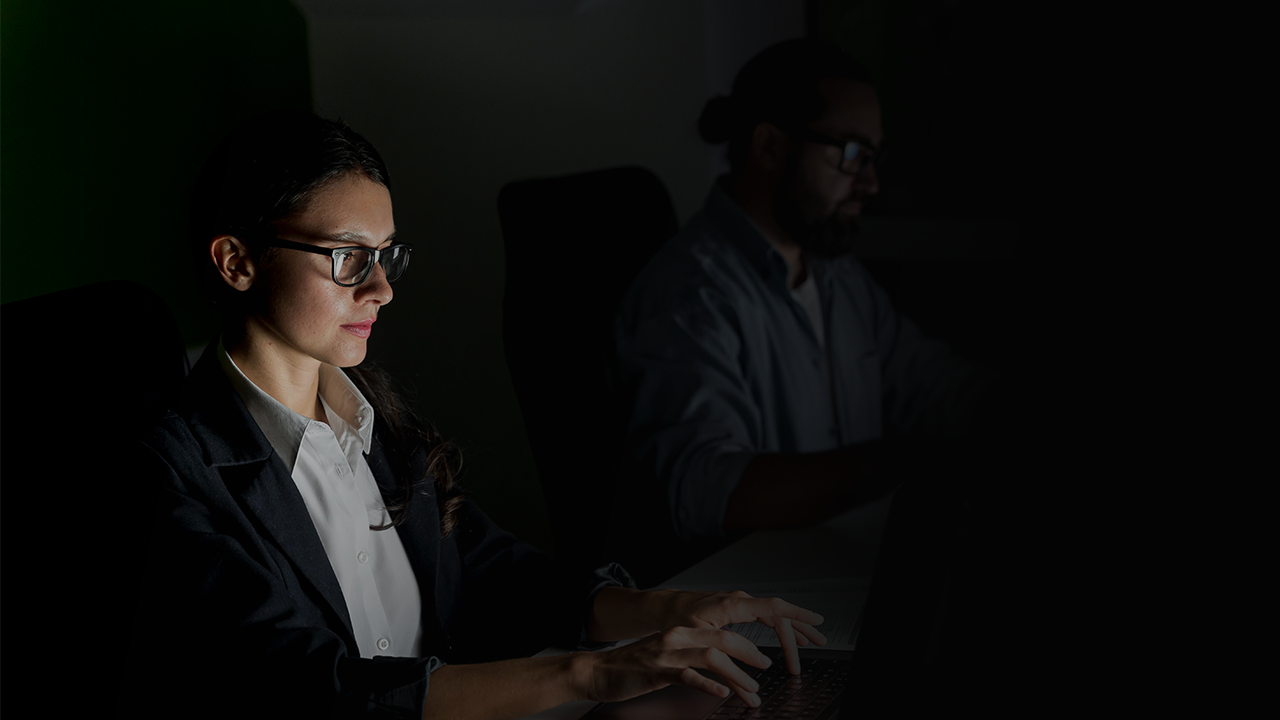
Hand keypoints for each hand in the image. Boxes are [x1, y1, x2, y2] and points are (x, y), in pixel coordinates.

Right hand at [577, 625, 772, 706]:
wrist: (599, 671)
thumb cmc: (633, 668)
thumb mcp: (666, 656)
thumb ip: (691, 658)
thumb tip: (721, 668)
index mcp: (682, 632)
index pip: (722, 633)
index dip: (747, 645)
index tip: (762, 659)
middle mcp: (677, 638)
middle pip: (722, 639)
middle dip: (749, 653)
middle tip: (765, 668)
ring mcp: (668, 654)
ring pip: (711, 657)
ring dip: (736, 674)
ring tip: (750, 689)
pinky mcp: (658, 671)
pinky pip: (688, 676)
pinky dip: (708, 684)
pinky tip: (721, 692)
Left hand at [654, 590, 826, 675]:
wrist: (666, 608)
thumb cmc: (678, 621)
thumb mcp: (701, 647)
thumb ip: (726, 668)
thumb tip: (747, 690)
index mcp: (733, 605)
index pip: (773, 606)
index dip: (798, 613)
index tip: (817, 621)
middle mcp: (740, 601)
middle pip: (779, 615)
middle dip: (799, 633)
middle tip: (813, 649)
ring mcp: (741, 603)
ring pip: (775, 615)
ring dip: (795, 629)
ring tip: (813, 642)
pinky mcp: (739, 609)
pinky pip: (767, 617)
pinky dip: (782, 627)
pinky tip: (792, 638)